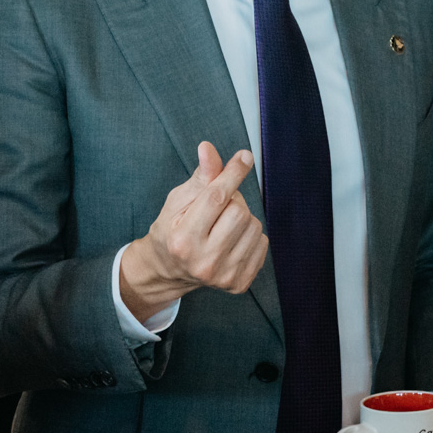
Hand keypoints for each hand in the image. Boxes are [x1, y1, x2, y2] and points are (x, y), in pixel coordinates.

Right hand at [118, 143, 267, 318]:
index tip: (245, 157)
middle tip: (216, 209)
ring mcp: (223, 276)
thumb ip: (200, 177)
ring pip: (254, 226)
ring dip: (242, 218)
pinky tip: (231, 241)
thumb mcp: (178, 201)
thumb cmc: (172, 230)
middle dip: (232, 201)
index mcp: (183, 240)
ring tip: (222, 226)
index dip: (232, 173)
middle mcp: (204, 262)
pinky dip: (250, 235)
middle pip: (239, 211)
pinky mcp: (239, 283)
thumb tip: (209, 149)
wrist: (169, 271)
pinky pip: (263, 243)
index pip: (216, 198)